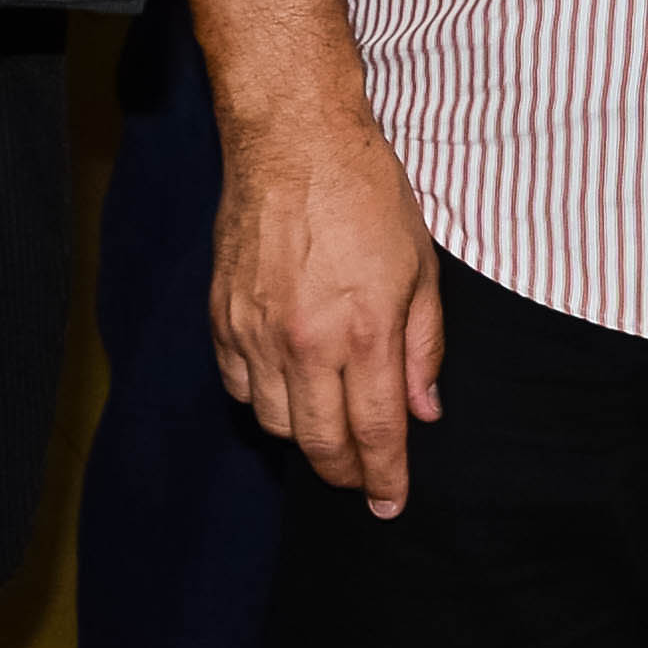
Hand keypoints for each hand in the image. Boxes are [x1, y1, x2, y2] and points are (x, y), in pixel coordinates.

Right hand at [212, 97, 444, 512]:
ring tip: (328, 428)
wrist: (294, 143)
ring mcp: (257, 333)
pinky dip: (263, 401)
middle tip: (361, 479)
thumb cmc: (367, 196)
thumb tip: (424, 411)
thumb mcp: (422, 268)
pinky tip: (285, 390)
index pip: (377, 432)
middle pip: (320, 443)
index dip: (385, 478)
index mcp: (365, 332)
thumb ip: (423, 348)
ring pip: (275, 423)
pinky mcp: (222, 317)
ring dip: (305, 438)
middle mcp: (307, 342)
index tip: (390, 503)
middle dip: (345, 473)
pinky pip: (239, 387)